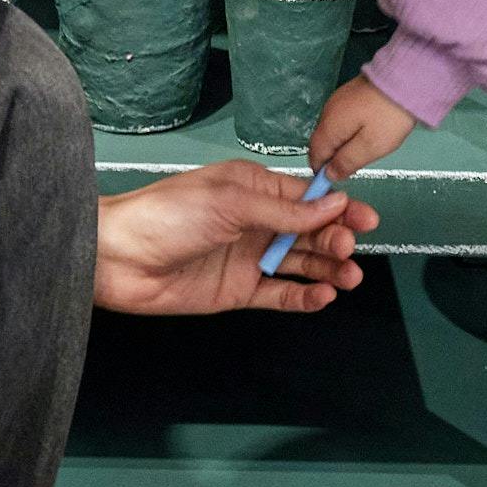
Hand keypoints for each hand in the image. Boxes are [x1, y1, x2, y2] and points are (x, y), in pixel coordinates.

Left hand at [94, 158, 375, 314]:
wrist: (119, 258)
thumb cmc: (169, 215)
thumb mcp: (230, 202)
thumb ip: (284, 210)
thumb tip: (334, 203)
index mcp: (253, 189)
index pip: (306, 197)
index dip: (339, 207)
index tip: (367, 219)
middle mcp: (255, 222)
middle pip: (310, 231)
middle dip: (335, 239)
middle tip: (349, 249)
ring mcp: (248, 257)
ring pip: (300, 263)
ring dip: (328, 269)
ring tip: (349, 277)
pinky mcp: (238, 291)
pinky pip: (280, 294)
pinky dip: (304, 296)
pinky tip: (323, 296)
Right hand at [308, 73, 419, 181]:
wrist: (405, 78)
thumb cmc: (389, 116)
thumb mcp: (370, 146)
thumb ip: (346, 162)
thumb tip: (328, 175)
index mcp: (328, 127)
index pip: (314, 156)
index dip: (321, 172)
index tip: (336, 180)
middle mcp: (327, 112)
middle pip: (322, 143)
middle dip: (333, 157)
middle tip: (356, 164)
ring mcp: (337, 101)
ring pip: (332, 131)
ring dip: (342, 144)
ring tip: (365, 148)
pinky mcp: (348, 95)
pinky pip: (341, 120)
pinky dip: (349, 130)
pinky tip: (366, 130)